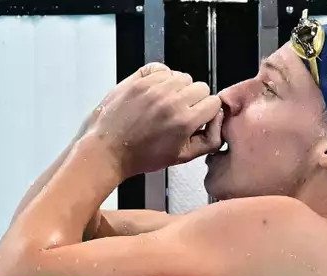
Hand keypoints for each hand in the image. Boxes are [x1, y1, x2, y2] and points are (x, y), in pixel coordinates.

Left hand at [85, 63, 223, 177]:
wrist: (108, 149)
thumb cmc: (141, 155)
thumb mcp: (182, 157)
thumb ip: (209, 140)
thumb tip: (218, 121)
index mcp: (184, 120)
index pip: (214, 102)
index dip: (207, 112)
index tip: (197, 118)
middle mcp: (170, 100)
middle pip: (200, 87)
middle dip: (194, 100)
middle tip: (180, 113)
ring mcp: (153, 87)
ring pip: (181, 76)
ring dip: (178, 88)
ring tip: (165, 104)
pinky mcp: (138, 80)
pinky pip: (161, 68)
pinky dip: (161, 77)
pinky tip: (155, 93)